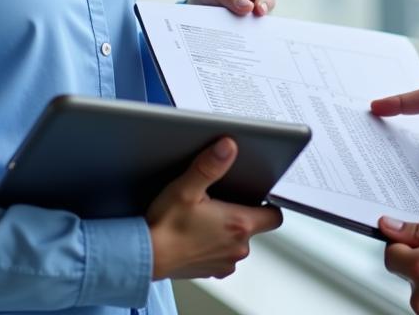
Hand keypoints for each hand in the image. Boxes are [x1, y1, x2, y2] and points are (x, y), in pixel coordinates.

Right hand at [147, 137, 282, 279]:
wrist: (144, 256)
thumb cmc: (165, 226)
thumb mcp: (186, 188)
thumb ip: (210, 166)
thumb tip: (228, 147)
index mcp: (238, 225)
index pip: (275, 217)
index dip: (268, 204)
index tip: (256, 194)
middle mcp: (237, 248)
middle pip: (255, 227)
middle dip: (243, 213)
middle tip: (222, 200)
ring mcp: (224, 263)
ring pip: (238, 241)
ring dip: (228, 231)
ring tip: (207, 217)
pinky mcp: (211, 271)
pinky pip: (223, 255)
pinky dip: (215, 245)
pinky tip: (198, 234)